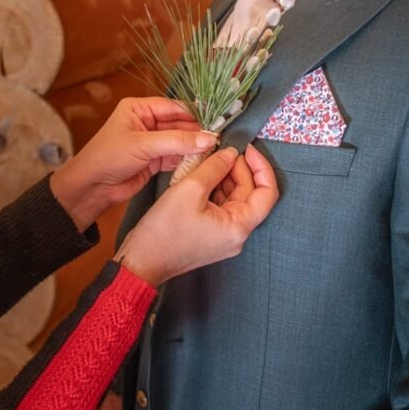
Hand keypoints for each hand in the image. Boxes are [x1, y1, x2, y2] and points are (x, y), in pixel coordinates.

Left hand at [50, 97, 217, 230]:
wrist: (92, 187)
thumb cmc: (109, 157)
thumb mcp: (143, 145)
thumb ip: (177, 141)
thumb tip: (208, 138)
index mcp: (138, 109)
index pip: (172, 107)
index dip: (193, 114)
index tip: (214, 122)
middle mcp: (146, 122)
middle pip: (178, 124)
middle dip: (196, 132)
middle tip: (216, 139)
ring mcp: (151, 142)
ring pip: (179, 141)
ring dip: (193, 146)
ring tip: (213, 151)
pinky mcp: (154, 160)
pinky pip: (175, 156)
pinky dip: (187, 159)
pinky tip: (200, 161)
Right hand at [115, 143, 277, 286]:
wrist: (142, 261)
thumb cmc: (164, 230)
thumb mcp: (190, 189)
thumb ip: (215, 167)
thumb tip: (230, 153)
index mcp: (239, 226)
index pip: (267, 193)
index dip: (261, 167)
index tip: (248, 148)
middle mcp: (237, 234)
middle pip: (250, 194)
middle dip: (238, 169)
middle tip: (222, 150)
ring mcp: (224, 236)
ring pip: (234, 199)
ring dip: (225, 177)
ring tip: (209, 160)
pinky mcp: (211, 235)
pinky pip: (221, 207)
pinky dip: (215, 188)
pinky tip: (202, 175)